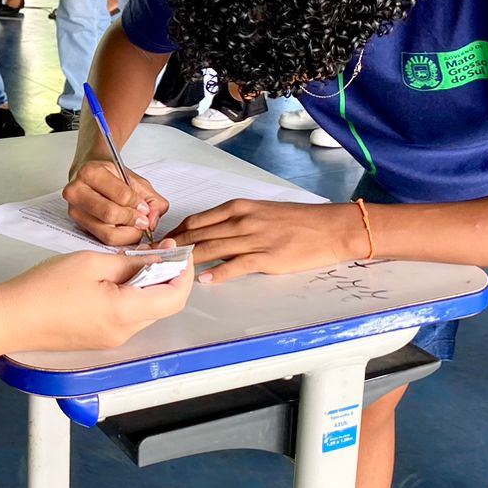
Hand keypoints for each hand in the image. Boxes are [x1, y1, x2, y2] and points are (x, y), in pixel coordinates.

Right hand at [5, 251, 192, 352]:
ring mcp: (111, 340)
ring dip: (150, 287)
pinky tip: (117, 279)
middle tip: (159, 249)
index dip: (183, 274)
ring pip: (146, 312)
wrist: (11, 318)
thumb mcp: (92, 263)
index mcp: (125, 313)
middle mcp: (124, 333)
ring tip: (135, 261)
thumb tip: (156, 259)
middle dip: (168, 278)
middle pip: (163, 306)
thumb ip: (129, 262)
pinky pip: (128, 318)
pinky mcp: (99, 340)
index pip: (174, 298)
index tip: (179, 251)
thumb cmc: (46, 287)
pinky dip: (133, 297)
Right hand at [63, 160, 170, 246]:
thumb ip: (152, 199)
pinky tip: (125, 229)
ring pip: (106, 232)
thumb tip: (153, 220)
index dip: (137, 205)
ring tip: (135, 225)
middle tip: (143, 220)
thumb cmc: (112, 177)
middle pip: (110, 215)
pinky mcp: (78, 225)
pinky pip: (103, 239)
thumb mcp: (135, 181)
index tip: (145, 208)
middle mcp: (77, 191)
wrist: (92, 177)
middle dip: (132, 220)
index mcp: (91, 173)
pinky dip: (120, 238)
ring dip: (127, 232)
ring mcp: (75, 210)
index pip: (120, 195)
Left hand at [169, 199, 367, 284]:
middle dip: (175, 247)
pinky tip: (203, 280)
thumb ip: (236, 220)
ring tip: (171, 270)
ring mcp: (254, 239)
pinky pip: (235, 266)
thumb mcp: (262, 211)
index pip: (197, 220)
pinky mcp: (267, 258)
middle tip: (156, 259)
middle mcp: (242, 221)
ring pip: (212, 249)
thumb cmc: (298, 220)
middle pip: (199, 235)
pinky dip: (217, 274)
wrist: (330, 228)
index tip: (163, 244)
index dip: (176, 232)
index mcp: (239, 207)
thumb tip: (211, 232)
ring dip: (189, 260)